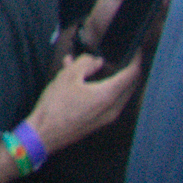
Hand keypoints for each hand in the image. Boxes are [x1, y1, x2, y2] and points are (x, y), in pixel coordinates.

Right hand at [26, 50, 141, 150]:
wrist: (47, 133)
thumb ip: (84, 64)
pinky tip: (83, 80)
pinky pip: (110, 100)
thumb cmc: (56, 104)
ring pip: (119, 93)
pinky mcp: (101, 121)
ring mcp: (109, 116)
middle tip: (121, 55)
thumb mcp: (67, 77)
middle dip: (127, 69)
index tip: (135, 49)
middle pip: (130, 85)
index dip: (135, 59)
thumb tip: (97, 60)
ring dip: (112, 78)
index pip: (131, 74)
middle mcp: (114, 107)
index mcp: (108, 94)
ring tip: (91, 65)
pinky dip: (104, 88)